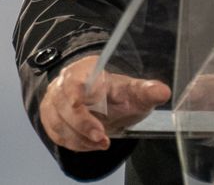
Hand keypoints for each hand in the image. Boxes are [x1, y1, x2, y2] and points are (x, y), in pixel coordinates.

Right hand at [40, 55, 171, 151]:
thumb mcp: (134, 93)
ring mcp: (54, 101)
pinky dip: (75, 143)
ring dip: (80, 138)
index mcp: (84, 70)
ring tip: (102, 143)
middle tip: (102, 138)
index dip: (81, 101)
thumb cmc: (118, 96)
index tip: (92, 117)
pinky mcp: (50, 118)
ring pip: (58, 122)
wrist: (104, 106)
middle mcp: (64, 83)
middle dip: (83, 124)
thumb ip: (146, 91)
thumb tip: (163, 91)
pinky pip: (57, 134)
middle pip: (63, 104)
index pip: (74, 82)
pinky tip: (91, 144)